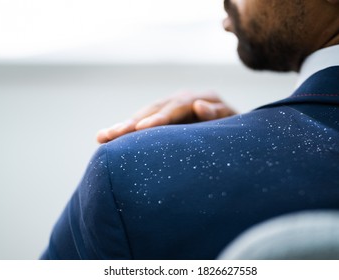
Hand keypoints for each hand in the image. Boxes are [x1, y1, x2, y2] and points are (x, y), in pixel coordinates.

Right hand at [96, 91, 236, 142]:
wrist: (237, 133)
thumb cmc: (237, 132)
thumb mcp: (234, 124)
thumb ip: (218, 115)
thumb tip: (200, 104)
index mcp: (199, 99)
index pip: (175, 108)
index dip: (157, 119)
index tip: (140, 129)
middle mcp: (182, 99)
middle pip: (153, 110)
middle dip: (130, 123)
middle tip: (108, 135)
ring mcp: (172, 107)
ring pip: (144, 115)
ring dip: (123, 126)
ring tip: (101, 137)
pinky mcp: (165, 117)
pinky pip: (144, 122)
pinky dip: (128, 129)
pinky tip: (110, 136)